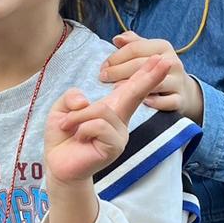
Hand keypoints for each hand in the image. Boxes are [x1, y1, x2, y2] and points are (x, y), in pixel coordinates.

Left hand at [44, 55, 171, 184]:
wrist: (58, 163)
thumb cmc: (63, 135)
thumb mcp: (63, 109)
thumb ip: (72, 97)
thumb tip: (84, 100)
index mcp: (111, 108)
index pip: (130, 88)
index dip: (144, 73)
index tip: (159, 59)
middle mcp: (120, 120)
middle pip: (135, 94)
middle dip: (149, 77)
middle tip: (165, 61)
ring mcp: (120, 134)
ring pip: (102, 110)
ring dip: (79, 116)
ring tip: (69, 126)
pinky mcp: (115, 146)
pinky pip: (98, 126)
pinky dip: (82, 128)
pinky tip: (79, 138)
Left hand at [100, 31, 203, 120]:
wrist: (181, 89)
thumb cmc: (157, 67)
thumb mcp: (147, 51)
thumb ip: (132, 43)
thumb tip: (117, 39)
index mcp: (162, 46)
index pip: (135, 48)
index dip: (116, 57)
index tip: (103, 66)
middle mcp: (172, 62)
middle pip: (141, 64)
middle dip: (119, 71)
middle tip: (103, 77)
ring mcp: (178, 81)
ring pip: (155, 83)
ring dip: (135, 86)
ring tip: (115, 90)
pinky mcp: (180, 99)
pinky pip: (168, 101)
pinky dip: (156, 102)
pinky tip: (142, 102)